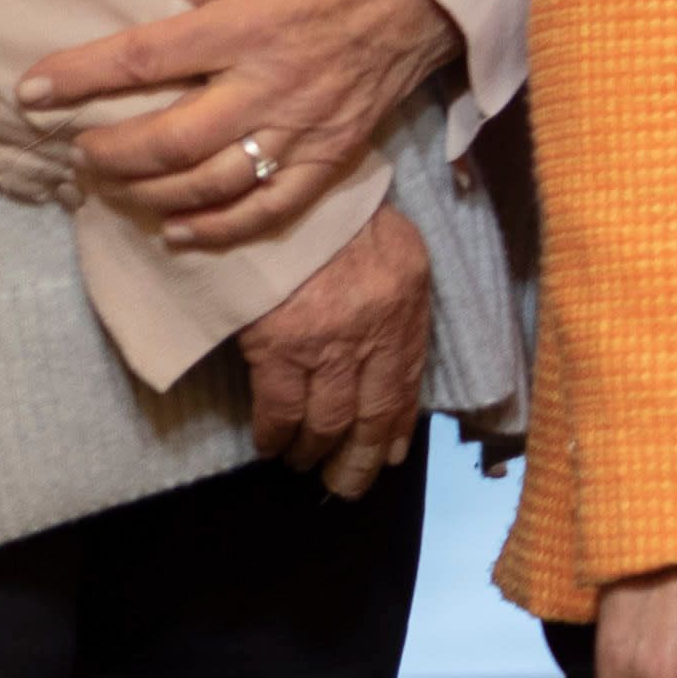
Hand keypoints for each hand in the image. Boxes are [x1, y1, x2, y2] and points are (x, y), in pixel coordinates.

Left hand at [17, 0, 460, 250]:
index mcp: (246, 23)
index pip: (144, 56)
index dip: (80, 76)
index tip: (31, 90)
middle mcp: (271, 81)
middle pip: (171, 138)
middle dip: (109, 152)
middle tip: (78, 150)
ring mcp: (302, 126)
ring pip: (210, 183)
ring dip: (148, 192)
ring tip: (113, 185)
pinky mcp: (330, 156)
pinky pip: (267, 209)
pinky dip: (216, 229)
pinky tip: (175, 229)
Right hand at [231, 200, 433, 497]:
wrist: (293, 192)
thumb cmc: (345, 218)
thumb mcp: (399, 255)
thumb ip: (401, 306)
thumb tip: (394, 362)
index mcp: (406, 309)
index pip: (406, 386)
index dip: (395, 430)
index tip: (386, 458)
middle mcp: (373, 334)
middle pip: (369, 416)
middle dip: (357, 460)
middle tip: (345, 485)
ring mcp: (325, 344)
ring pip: (325, 422)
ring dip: (313, 451)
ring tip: (302, 463)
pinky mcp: (278, 346)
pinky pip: (278, 409)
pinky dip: (274, 434)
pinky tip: (270, 444)